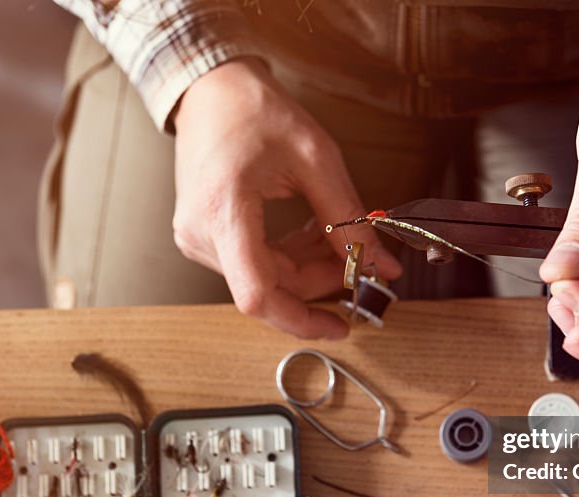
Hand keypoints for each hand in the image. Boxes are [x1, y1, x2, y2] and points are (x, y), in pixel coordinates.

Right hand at [172, 58, 401, 338]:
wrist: (211, 90)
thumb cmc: (255, 111)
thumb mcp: (316, 159)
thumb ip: (349, 219)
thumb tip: (380, 265)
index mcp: (223, 212)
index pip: (258, 296)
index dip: (302, 320)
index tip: (340, 325)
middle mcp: (201, 234)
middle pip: (271, 288)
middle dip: (321, 280)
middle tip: (360, 259)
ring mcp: (198, 238)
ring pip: (266, 280)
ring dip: (308, 267)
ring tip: (335, 235)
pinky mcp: (205, 237)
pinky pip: (254, 265)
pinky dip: (289, 257)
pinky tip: (311, 234)